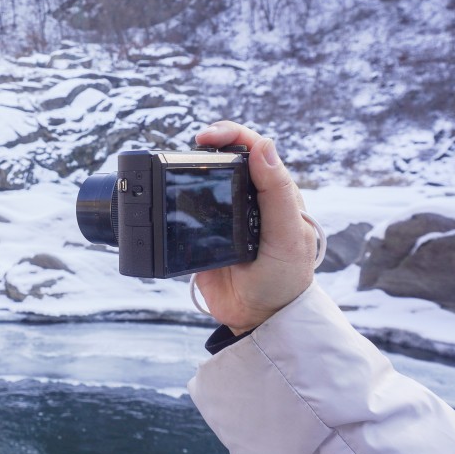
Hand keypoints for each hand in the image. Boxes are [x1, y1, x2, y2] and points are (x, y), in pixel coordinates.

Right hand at [193, 121, 315, 334]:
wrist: (258, 318)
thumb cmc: (285, 278)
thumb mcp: (288, 235)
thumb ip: (277, 193)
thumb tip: (263, 145)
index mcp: (274, 192)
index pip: (255, 148)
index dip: (232, 135)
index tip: (208, 137)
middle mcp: (248, 198)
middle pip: (226, 157)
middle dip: (209, 142)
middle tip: (193, 143)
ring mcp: (222, 215)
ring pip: (203, 179)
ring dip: (189, 165)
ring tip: (176, 163)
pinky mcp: (200, 234)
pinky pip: (183, 210)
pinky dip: (173, 197)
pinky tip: (166, 192)